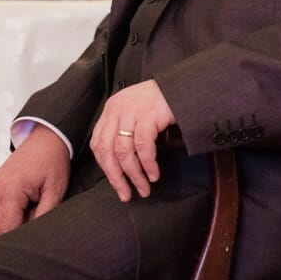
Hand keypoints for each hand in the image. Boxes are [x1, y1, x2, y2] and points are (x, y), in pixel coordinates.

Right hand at [0, 125, 70, 235]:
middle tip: (38, 223)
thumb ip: (44, 216)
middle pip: (0, 227)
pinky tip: (27, 206)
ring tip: (34, 210)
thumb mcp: (55, 191)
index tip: (38, 237)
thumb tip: (38, 236)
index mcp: (10, 190)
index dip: (23, 238)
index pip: (8, 229)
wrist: (46, 138)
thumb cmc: (52, 161)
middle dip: (18, 231)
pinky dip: (11, 214)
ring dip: (15, 223)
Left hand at [89, 79, 175, 201]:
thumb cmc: (160, 101)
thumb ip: (125, 130)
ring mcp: (132, 111)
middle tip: (125, 194)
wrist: (183, 85)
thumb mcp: (135, 112)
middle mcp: (117, 109)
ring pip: (124, 151)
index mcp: (111, 110)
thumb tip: (121, 164)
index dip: (105, 167)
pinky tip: (154, 174)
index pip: (98, 143)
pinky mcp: (148, 115)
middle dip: (116, 177)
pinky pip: (143, 146)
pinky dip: (148, 164)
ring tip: (144, 188)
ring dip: (134, 175)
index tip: (115, 183)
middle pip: (107, 150)